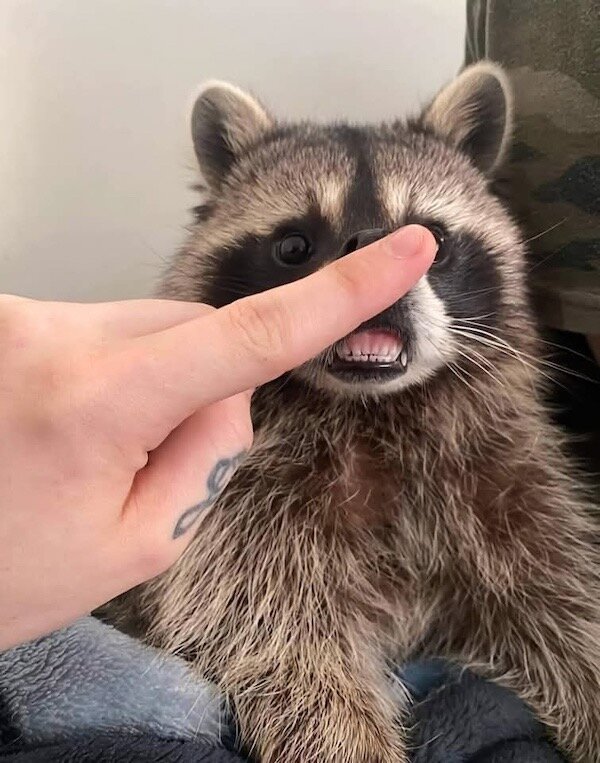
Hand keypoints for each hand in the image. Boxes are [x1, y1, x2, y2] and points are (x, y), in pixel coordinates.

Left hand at [0, 225, 434, 648]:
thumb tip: (229, 389)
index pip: (251, 335)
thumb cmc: (12, 575)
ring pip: (150, 326)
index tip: (404, 251)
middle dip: (205, 382)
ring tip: (97, 447)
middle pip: (195, 326)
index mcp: (93, 404)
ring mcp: (20, 318)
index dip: (342, 294)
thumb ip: (208, 457)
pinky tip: (72, 423)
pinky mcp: (8, 317)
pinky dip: (116, 370)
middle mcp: (51, 336)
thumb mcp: (140, 545)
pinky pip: (105, 328)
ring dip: (156, 379)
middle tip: (151, 456)